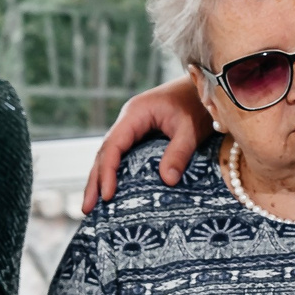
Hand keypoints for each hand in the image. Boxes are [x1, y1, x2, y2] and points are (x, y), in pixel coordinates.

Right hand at [83, 75, 212, 212]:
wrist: (207, 86)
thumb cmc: (198, 104)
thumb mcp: (191, 128)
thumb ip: (179, 152)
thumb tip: (167, 181)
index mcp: (136, 113)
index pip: (114, 145)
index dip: (107, 171)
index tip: (107, 195)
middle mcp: (129, 120)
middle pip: (104, 152)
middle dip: (95, 180)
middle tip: (86, 208)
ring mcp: (133, 127)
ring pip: (110, 155)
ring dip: (100, 179)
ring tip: (91, 207)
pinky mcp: (140, 134)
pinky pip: (123, 155)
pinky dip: (115, 173)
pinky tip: (112, 191)